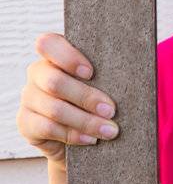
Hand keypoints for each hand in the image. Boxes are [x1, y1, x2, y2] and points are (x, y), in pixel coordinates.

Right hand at [15, 33, 118, 163]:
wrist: (80, 140)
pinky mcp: (26, 123)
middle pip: (54, 82)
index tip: (91, 72)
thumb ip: (107, 75)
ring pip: (54, 108)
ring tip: (110, 130)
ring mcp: (29, 98)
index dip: (68, 57)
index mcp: (54, 56)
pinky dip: (73, 135)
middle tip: (112, 110)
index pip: (48, 44)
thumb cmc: (96, 103)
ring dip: (86, 121)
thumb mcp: (102, 84)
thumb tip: (135, 78)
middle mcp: (37, 74)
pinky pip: (47, 128)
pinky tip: (91, 140)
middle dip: (86, 97)